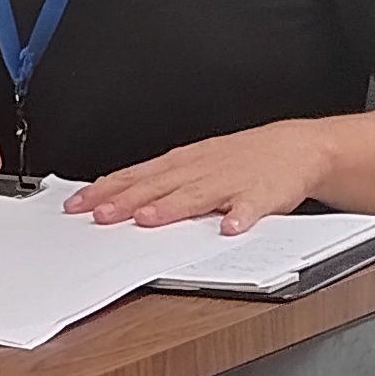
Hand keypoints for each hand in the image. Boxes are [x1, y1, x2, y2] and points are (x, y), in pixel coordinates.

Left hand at [72, 120, 330, 232]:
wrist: (297, 147)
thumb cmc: (242, 159)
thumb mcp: (196, 162)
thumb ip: (160, 181)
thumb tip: (116, 197)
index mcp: (183, 163)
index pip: (135, 176)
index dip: (105, 190)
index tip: (77, 205)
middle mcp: (201, 169)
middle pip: (159, 186)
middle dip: (127, 201)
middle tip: (100, 216)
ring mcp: (232, 180)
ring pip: (197, 194)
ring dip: (172, 207)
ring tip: (149, 220)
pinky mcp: (263, 194)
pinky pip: (252, 206)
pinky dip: (241, 215)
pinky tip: (230, 228)